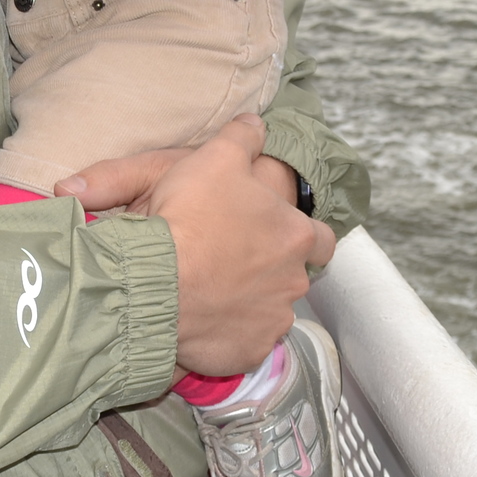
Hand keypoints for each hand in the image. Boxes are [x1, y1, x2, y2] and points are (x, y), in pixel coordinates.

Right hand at [68, 117, 334, 377]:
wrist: (155, 281)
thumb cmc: (190, 217)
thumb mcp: (215, 158)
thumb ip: (242, 138)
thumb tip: (256, 123)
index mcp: (294, 235)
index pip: (321, 238)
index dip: (304, 234)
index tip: (283, 234)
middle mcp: (293, 282)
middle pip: (294, 276)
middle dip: (273, 270)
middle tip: (236, 261)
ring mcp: (271, 322)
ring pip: (270, 311)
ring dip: (249, 301)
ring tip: (213, 290)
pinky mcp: (246, 353)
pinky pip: (243, 342)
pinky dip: (229, 332)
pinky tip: (203, 319)